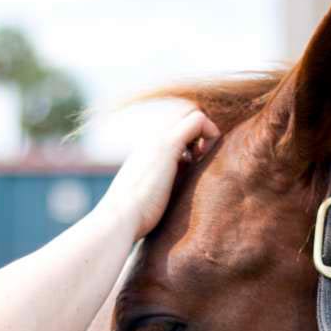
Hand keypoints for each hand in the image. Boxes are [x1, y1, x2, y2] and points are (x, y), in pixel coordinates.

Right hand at [96, 109, 220, 240]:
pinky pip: (199, 120)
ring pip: (192, 112)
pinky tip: (203, 159)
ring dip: (206, 132)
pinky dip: (211, 134)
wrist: (119, 218)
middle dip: (201, 132)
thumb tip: (174, 196)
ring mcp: (159, 139)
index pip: (177, 129)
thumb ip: (163, 188)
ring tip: (202, 161)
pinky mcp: (168, 145)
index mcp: (147, 152)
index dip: (193, 140)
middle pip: (186, 114)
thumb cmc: (134, 218)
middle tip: (202, 160)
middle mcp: (152, 140)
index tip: (195, 165)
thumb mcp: (150, 198)